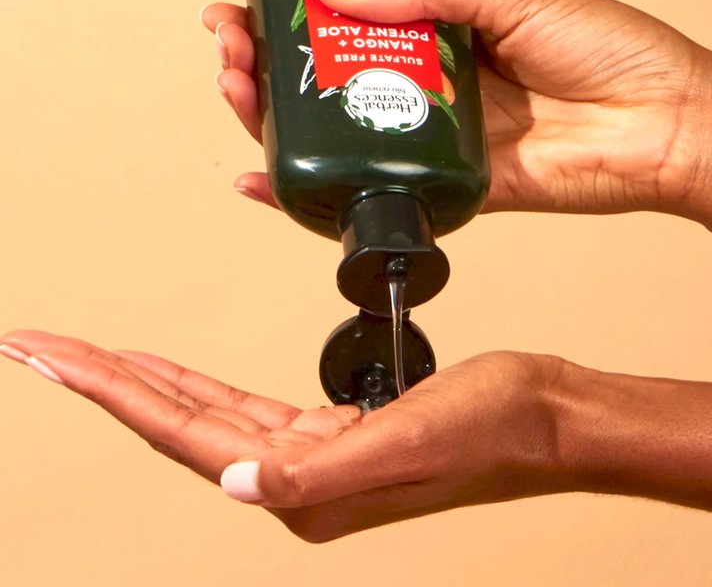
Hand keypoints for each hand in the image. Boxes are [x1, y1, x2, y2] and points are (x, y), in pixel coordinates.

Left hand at [0, 330, 566, 541]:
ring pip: (202, 412)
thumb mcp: (409, 441)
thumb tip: (235, 483)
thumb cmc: (490, 426)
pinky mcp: (332, 427)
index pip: (182, 432)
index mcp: (302, 486)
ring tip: (91, 357)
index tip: (51, 356)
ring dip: (144, 383)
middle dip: (105, 382)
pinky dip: (198, 384)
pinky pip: (241, 404)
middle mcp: (296, 477)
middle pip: (176, 422)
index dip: (110, 390)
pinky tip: (175, 373)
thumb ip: (317, 472)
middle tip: (43, 348)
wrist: (540, 414)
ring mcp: (311, 452)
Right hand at [204, 0, 703, 215]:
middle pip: (326, 78)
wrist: (660, 122)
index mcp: (442, 32)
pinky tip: (264, 177)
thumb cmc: (606, 48)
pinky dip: (309, 190)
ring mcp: (430, 139)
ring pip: (335, 132)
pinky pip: (365, 191)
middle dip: (267, 61)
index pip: (348, 19)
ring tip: (237, 88)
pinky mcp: (441, 189)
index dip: (294, 10)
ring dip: (273, 116)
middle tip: (233, 45)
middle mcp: (428, 86)